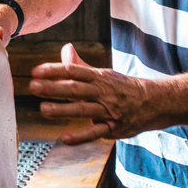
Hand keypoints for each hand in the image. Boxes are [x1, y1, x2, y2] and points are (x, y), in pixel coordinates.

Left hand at [32, 43, 169, 144]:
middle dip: (53, 88)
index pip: (74, 71)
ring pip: (83, 109)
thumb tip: (65, 49)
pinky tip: (64, 138)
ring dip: (62, 109)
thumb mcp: (104, 74)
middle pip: (75, 89)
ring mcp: (108, 110)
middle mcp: (103, 92)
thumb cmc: (124, 88)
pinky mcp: (113, 127)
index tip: (35, 71)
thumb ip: (81, 65)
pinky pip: (95, 133)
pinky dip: (80, 136)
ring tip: (43, 109)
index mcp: (99, 77)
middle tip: (33, 87)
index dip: (54, 70)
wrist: (155, 102)